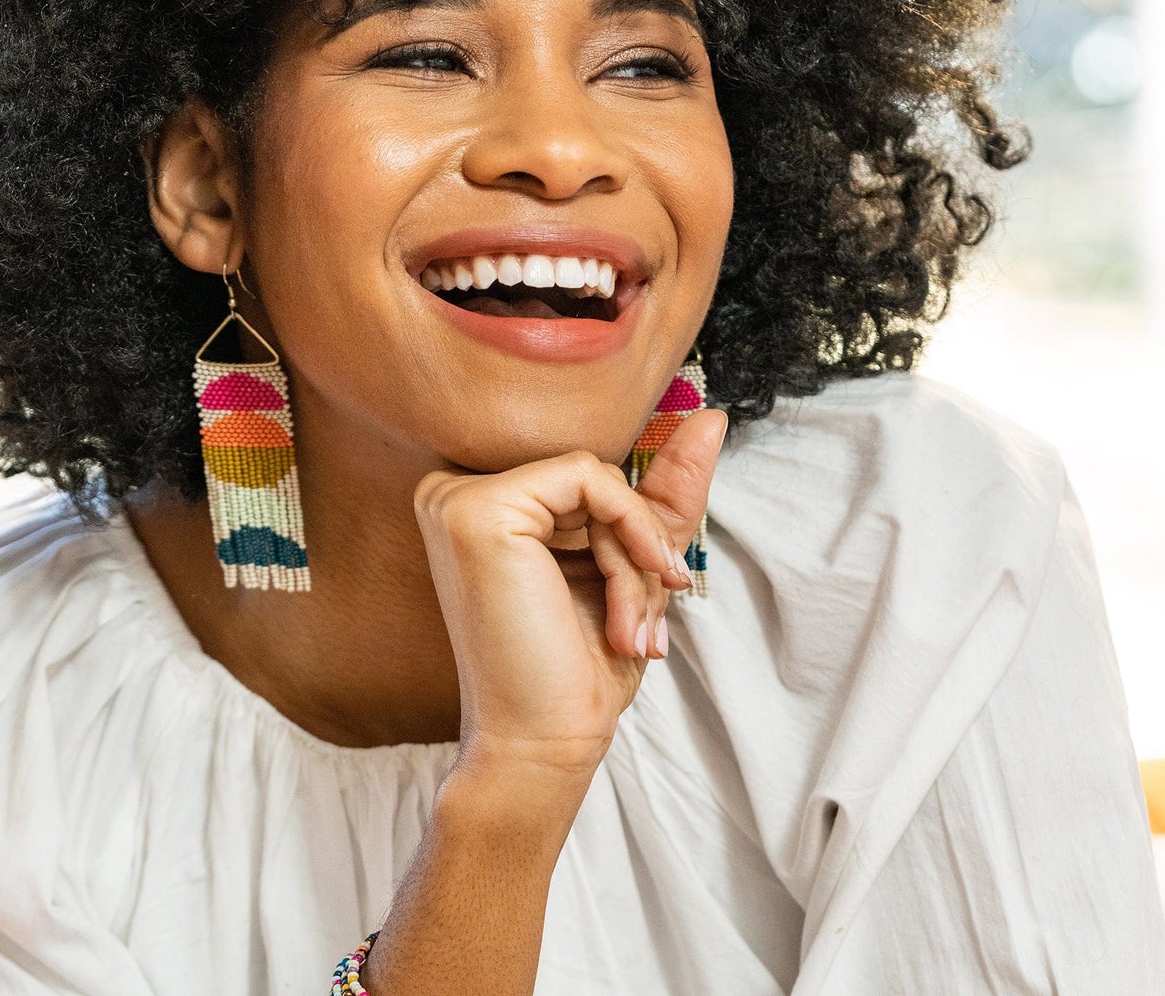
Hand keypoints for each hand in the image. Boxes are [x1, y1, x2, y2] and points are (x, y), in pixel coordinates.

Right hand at [412, 407, 728, 781]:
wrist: (542, 744)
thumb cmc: (574, 669)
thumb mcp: (631, 566)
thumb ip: (663, 490)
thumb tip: (711, 420)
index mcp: (477, 507)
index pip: (582, 478)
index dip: (635, 528)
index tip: (659, 586)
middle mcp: (452, 493)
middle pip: (591, 477)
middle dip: (641, 548)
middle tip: (646, 626)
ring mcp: (456, 498)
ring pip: (596, 479)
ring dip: (638, 557)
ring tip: (632, 629)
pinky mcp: (477, 510)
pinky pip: (590, 478)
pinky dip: (630, 536)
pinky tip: (626, 599)